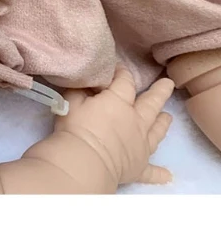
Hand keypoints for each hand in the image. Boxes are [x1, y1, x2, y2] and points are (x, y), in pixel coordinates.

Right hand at [55, 66, 174, 185]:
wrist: (85, 161)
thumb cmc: (77, 127)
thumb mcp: (72, 101)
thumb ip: (81, 90)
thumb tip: (87, 84)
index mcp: (119, 102)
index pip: (125, 82)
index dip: (122, 72)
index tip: (119, 67)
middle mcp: (137, 121)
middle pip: (151, 103)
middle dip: (159, 92)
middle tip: (168, 83)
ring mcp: (141, 145)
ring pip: (157, 131)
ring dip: (163, 123)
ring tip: (168, 116)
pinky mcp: (139, 166)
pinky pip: (152, 171)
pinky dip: (159, 173)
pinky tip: (167, 175)